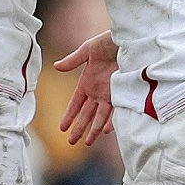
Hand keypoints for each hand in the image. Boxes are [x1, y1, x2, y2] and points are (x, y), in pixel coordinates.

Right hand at [54, 30, 118, 145]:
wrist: (128, 41)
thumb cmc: (107, 43)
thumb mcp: (87, 50)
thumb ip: (73, 60)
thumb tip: (56, 66)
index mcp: (87, 83)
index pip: (75, 104)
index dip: (69, 116)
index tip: (62, 128)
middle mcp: (97, 92)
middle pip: (86, 114)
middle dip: (79, 128)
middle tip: (71, 142)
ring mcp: (110, 95)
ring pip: (99, 117)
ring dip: (93, 129)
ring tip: (87, 142)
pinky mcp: (122, 93)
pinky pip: (116, 110)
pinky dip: (112, 121)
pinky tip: (108, 130)